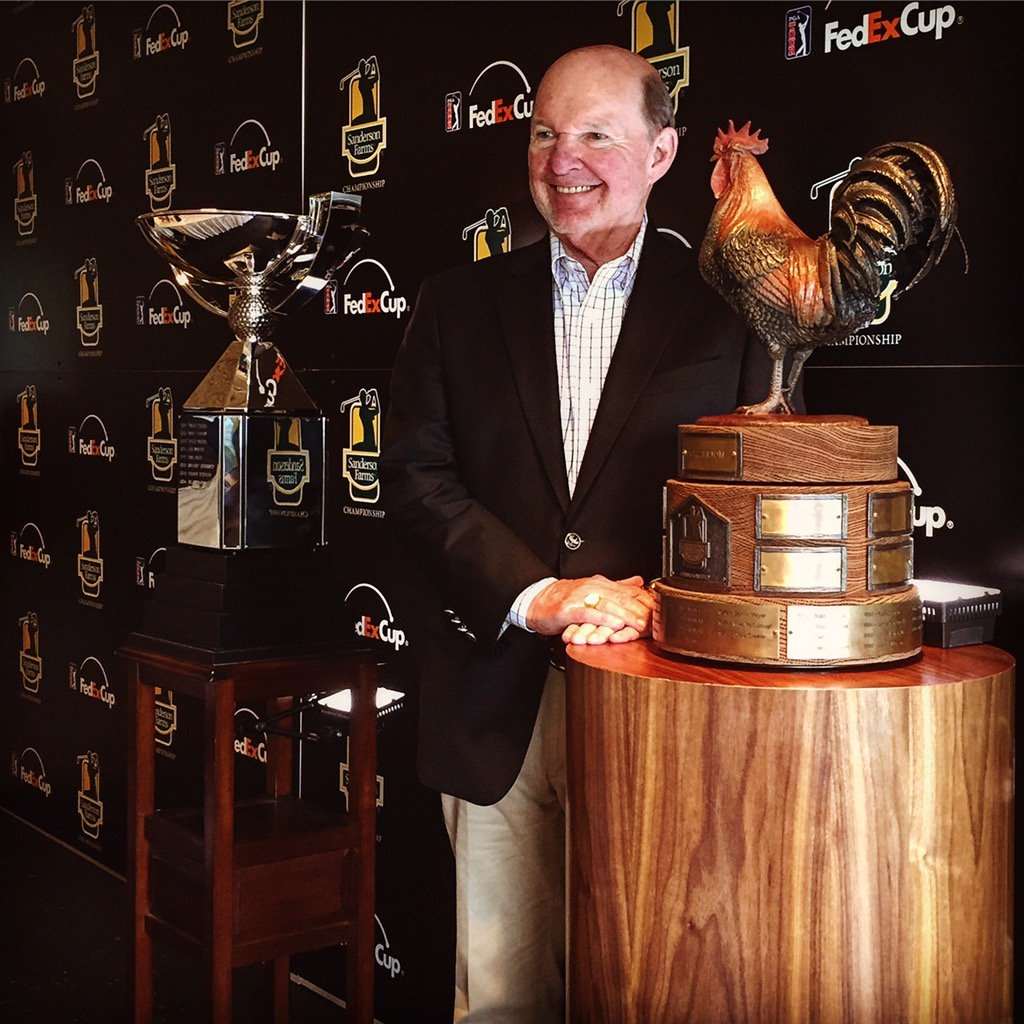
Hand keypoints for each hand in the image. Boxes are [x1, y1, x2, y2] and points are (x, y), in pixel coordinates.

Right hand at [526, 575, 652, 644]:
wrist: (536, 600)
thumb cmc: (564, 599)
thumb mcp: (593, 590)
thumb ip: (617, 587)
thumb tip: (639, 581)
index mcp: (601, 585)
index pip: (629, 593)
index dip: (646, 602)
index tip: (660, 613)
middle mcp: (593, 588)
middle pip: (621, 599)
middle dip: (640, 610)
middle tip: (655, 622)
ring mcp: (581, 598)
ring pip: (608, 605)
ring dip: (626, 615)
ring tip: (640, 625)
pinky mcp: (569, 609)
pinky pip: (589, 613)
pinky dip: (603, 619)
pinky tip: (614, 624)